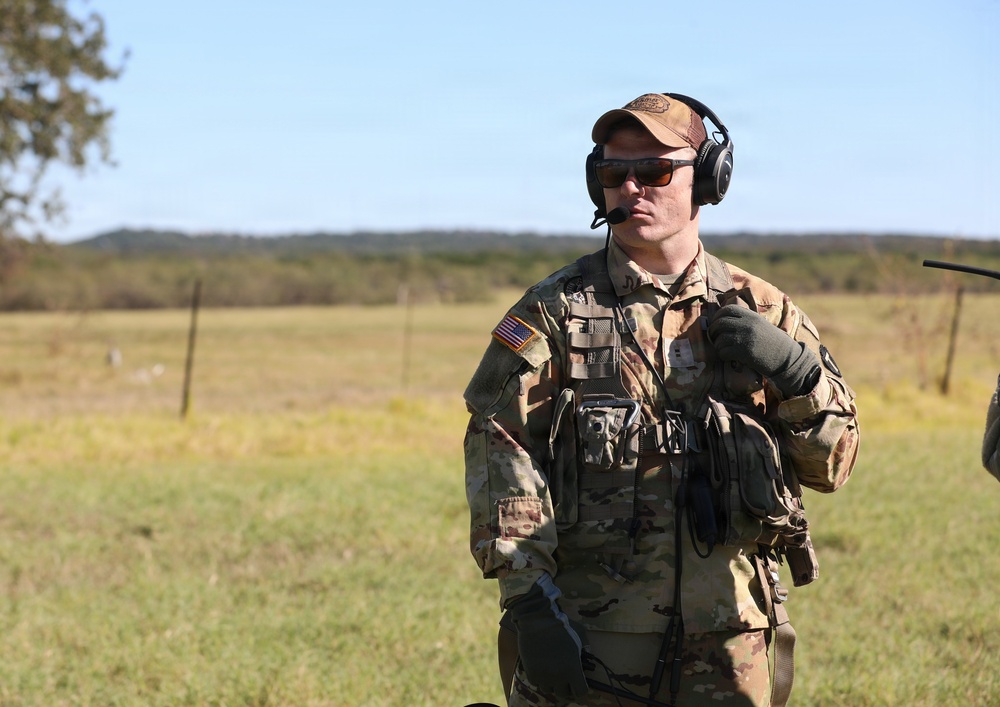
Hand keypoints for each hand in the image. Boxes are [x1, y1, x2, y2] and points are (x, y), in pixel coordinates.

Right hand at [505, 576, 588, 697]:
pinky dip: (540, 678)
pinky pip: (537, 683)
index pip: (581, 692)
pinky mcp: (531, 672)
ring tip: (552, 671)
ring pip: (549, 689)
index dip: (581, 688)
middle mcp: (558, 677)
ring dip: (552, 683)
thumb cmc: (561, 626)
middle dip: (566, 686)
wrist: (537, 620)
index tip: (579, 682)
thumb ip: (585, 648)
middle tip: (566, 677)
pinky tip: (542, 668)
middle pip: (564, 693)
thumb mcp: (579, 635)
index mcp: (573, 669)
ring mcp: (544, 676)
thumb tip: (588, 656)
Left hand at [708, 305, 820, 396]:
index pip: (727, 309)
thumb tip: (723, 320)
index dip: (717, 316)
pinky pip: (723, 352)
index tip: (716, 323)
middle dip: (713, 331)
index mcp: (751, 316)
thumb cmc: (773, 342)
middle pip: (719, 323)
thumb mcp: (761, 324)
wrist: (787, 358)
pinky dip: (723, 355)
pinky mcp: (744, 352)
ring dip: (718, 346)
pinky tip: (729, 357)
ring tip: (724, 349)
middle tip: (714, 338)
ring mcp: (745, 338)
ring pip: (719, 339)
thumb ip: (745, 320)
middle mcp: (747, 324)